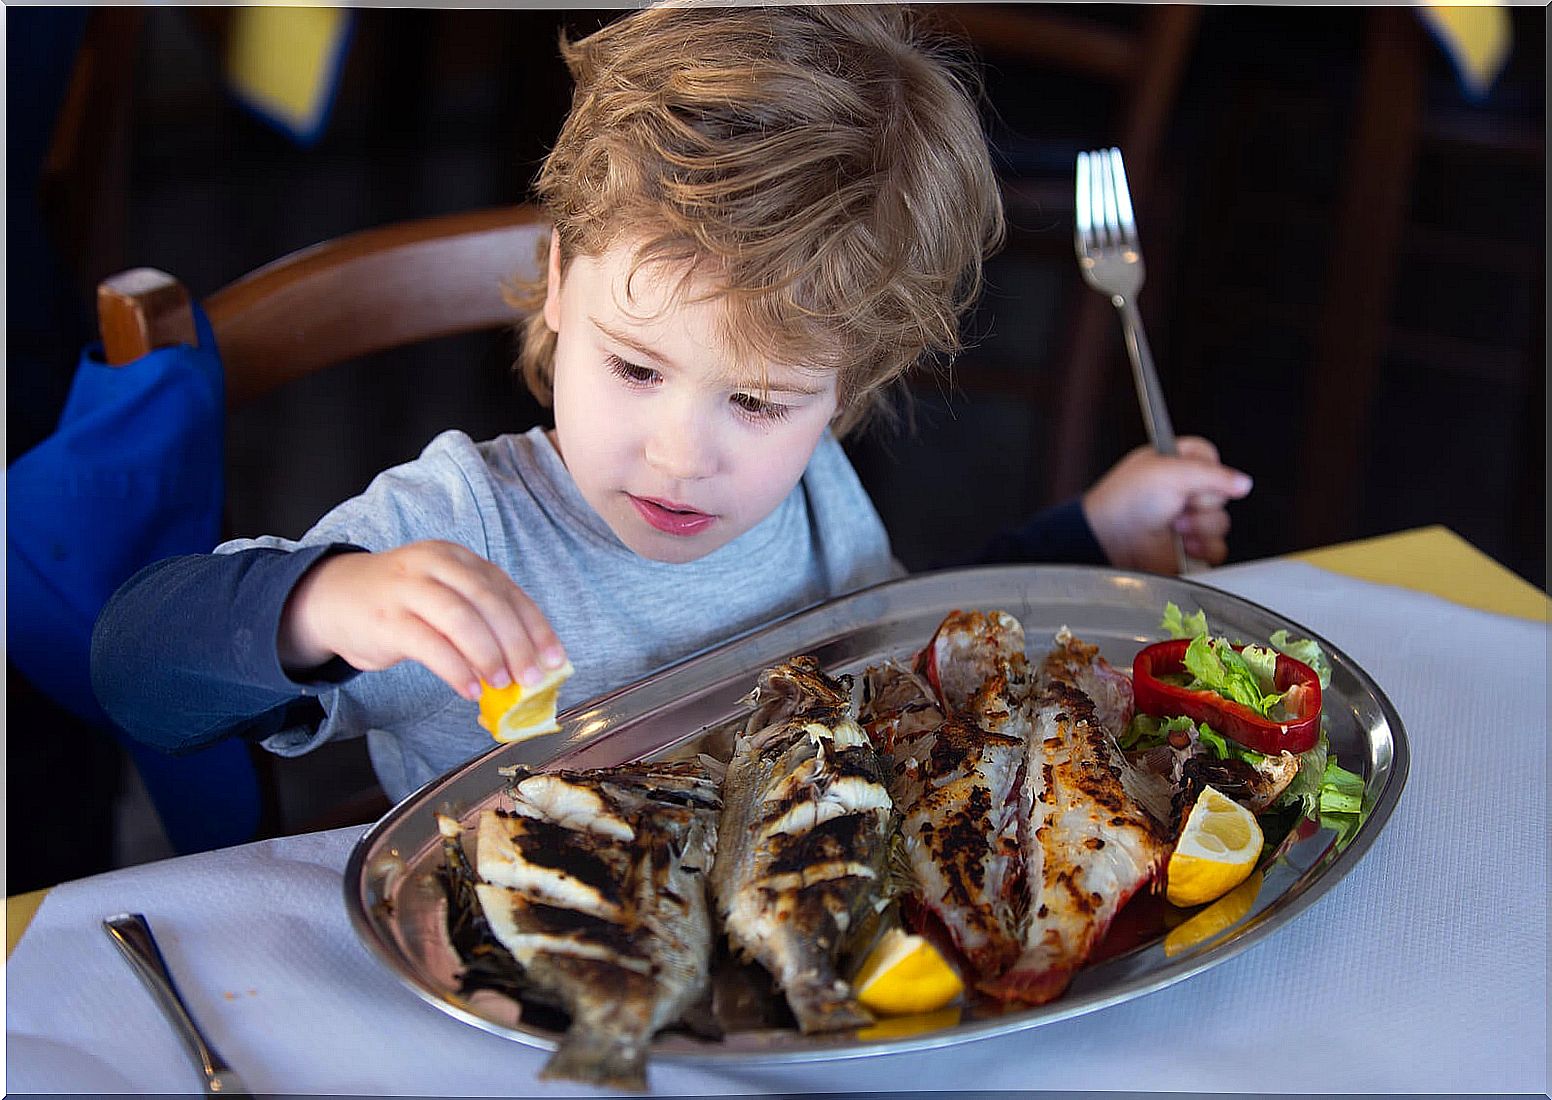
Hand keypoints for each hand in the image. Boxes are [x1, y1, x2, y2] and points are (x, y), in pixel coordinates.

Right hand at [278, 540, 567, 700]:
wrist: (332, 598)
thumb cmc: (400, 604)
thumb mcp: (442, 596)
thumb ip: (479, 620)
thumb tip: (525, 665)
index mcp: (458, 558)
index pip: (507, 591)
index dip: (535, 626)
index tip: (556, 659)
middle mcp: (436, 564)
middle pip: (489, 602)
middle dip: (518, 643)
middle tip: (533, 678)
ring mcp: (409, 588)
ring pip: (461, 619)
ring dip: (488, 655)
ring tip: (503, 684)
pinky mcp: (386, 618)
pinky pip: (429, 644)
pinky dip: (455, 669)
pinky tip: (469, 689)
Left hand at [1080, 437, 1251, 573]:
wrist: (1109, 541)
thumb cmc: (1125, 502)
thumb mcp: (1170, 472)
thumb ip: (1213, 474)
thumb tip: (1243, 482)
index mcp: (1175, 463)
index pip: (1211, 456)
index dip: (1209, 468)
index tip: (1192, 476)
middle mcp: (1182, 491)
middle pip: (1222, 493)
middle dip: (1202, 502)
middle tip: (1177, 504)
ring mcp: (1187, 520)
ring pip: (1222, 522)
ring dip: (1200, 527)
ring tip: (1175, 526)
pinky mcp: (1189, 547)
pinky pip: (1217, 548)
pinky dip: (1203, 548)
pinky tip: (1183, 545)